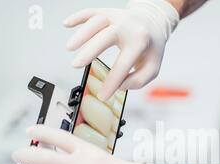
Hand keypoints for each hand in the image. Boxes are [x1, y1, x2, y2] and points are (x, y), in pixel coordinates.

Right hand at [64, 0, 179, 100]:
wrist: (153, 23)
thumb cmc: (150, 48)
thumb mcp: (152, 68)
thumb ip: (138, 80)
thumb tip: (119, 86)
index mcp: (139, 42)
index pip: (123, 65)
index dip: (111, 83)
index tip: (101, 96)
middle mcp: (127, 27)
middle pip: (106, 37)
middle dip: (90, 51)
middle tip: (76, 65)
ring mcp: (116, 17)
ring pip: (96, 21)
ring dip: (81, 35)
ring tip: (70, 48)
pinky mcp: (106, 12)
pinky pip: (90, 12)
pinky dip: (77, 17)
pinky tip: (67, 24)